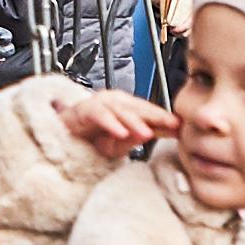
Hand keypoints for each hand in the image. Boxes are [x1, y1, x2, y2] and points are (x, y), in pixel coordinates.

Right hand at [49, 87, 169, 158]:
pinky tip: (120, 133)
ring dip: (134, 122)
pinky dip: (110, 124)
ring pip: (121, 110)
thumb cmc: (91, 138)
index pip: (149, 112)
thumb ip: (136, 137)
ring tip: (147, 133)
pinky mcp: (84, 110)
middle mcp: (115, 102)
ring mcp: (99, 104)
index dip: (165, 119)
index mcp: (126, 107)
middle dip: (156, 116)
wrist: (62, 137)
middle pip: (139, 108)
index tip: (182, 127)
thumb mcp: (119, 142)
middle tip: (172, 125)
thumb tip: (153, 133)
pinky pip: (99, 115)